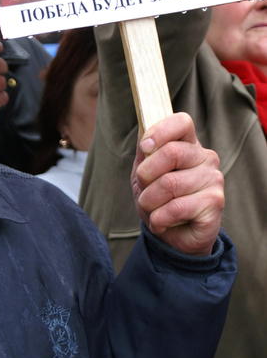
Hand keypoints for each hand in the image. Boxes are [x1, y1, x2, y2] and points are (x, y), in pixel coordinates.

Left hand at [131, 112, 223, 254]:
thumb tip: (145, 140)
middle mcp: (206, 157)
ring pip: (169, 183)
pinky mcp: (215, 203)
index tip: (144, 148)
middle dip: (145, 175)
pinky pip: (176, 207)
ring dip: (149, 201)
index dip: (159, 132)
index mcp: (189, 144)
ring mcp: (213, 179)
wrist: (172, 235)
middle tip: (143, 189)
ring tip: (152, 209)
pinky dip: (159, 218)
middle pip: (171, 152)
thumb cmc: (158, 198)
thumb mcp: (145, 172)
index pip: (182, 122)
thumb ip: (145, 153)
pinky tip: (161, 222)